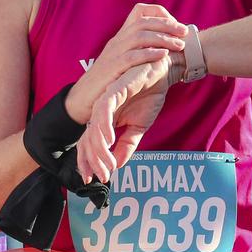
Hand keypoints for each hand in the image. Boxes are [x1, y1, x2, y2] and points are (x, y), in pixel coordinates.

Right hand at [64, 3, 186, 122]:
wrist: (83, 100)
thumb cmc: (106, 83)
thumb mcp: (123, 62)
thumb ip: (139, 53)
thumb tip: (163, 48)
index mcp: (121, 38)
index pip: (139, 12)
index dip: (160, 13)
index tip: (176, 24)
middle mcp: (117, 41)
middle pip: (143, 22)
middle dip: (167, 24)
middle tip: (184, 32)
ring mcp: (113, 54)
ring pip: (139, 36)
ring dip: (162, 38)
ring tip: (179, 45)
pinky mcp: (111, 68)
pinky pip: (132, 56)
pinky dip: (149, 53)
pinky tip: (163, 55)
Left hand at [76, 50, 178, 183]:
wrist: (164, 71)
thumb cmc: (150, 94)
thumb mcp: (139, 126)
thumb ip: (127, 145)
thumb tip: (117, 166)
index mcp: (105, 119)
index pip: (89, 143)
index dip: (88, 162)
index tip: (91, 179)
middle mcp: (102, 110)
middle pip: (87, 138)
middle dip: (92, 160)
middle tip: (101, 176)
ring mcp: (106, 99)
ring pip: (94, 126)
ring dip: (99, 148)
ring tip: (106, 164)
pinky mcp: (116, 88)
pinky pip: (105, 108)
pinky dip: (104, 125)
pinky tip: (108, 139)